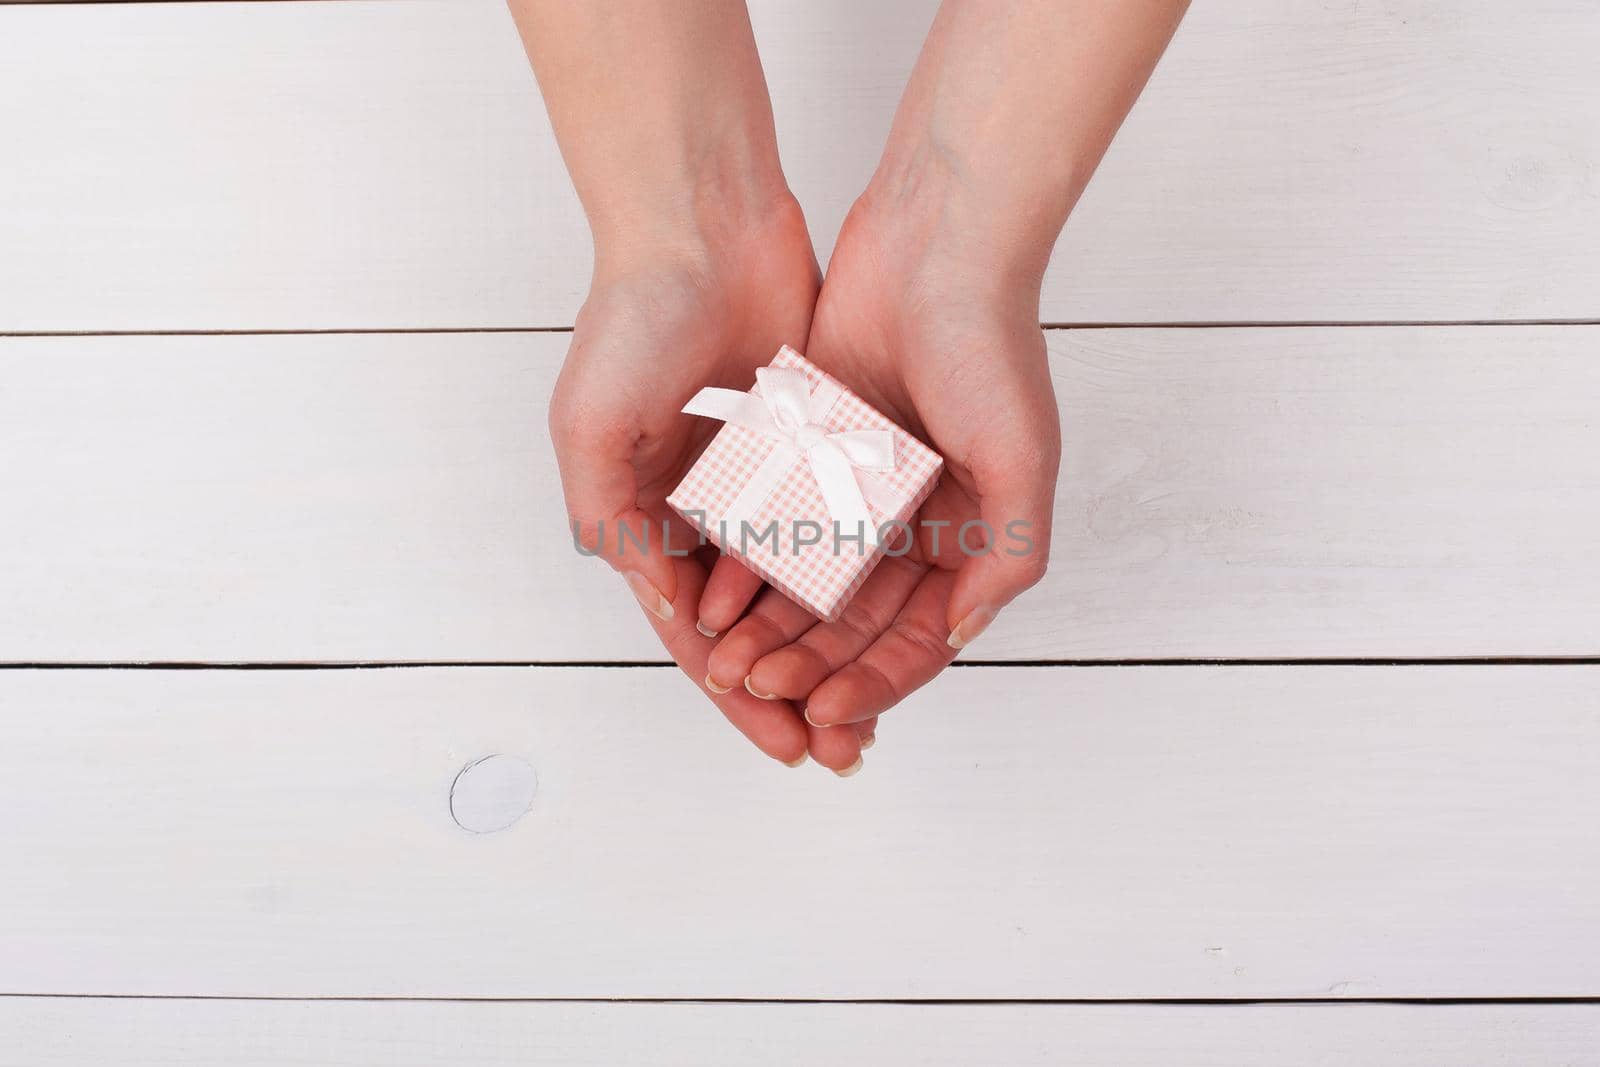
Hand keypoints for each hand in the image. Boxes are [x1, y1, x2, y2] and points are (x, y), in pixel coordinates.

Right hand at [549, 195, 823, 765]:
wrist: (699, 220)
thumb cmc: (630, 317)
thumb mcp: (591, 427)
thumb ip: (612, 521)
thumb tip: (664, 609)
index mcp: (643, 519)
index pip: (698, 636)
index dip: (739, 696)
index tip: (786, 745)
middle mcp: (702, 510)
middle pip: (756, 627)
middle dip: (795, 688)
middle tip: (843, 746)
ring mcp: (759, 478)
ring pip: (803, 587)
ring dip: (831, 646)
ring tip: (872, 701)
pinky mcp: (808, 440)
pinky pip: (837, 521)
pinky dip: (856, 573)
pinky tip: (892, 616)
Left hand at [702, 166, 1060, 766]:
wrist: (936, 242)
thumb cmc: (992, 344)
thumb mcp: (1023, 459)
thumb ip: (1006, 555)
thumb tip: (962, 636)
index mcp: (969, 535)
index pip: (917, 636)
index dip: (874, 682)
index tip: (827, 713)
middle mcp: (913, 520)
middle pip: (855, 621)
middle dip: (810, 664)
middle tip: (760, 691)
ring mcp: (859, 486)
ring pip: (807, 582)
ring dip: (772, 627)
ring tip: (728, 661)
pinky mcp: (810, 448)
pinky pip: (773, 522)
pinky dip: (748, 564)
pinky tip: (715, 595)